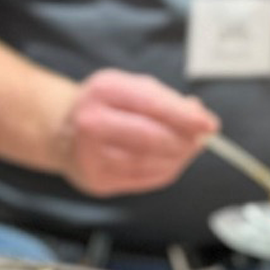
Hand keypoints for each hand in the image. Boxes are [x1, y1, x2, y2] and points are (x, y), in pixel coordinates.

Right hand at [57, 70, 217, 196]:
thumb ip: (166, 99)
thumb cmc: (104, 106)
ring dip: (178, 158)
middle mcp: (91, 123)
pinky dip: (165, 171)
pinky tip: (169, 161)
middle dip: (184, 141)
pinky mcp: (97, 182)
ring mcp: (91, 156)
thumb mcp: (131, 88)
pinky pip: (144, 180)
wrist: (60, 131)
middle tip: (201, 139)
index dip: (184, 117)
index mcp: (103, 90)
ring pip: (151, 163)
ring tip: (186, 148)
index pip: (151, 105)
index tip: (210, 124)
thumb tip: (199, 115)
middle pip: (152, 138)